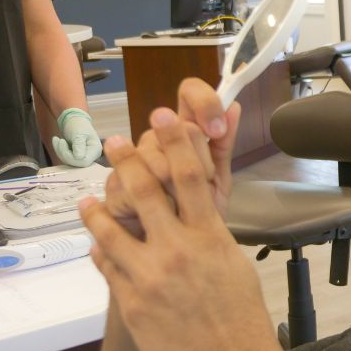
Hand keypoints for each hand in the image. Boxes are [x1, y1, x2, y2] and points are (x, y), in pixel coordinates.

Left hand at [52, 108, 101, 166]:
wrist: (75, 120)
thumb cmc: (78, 125)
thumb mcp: (79, 133)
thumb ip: (79, 145)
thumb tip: (79, 158)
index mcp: (95, 150)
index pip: (83, 161)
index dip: (70, 156)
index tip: (62, 142)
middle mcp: (91, 156)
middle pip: (76, 163)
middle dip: (63, 153)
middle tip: (59, 140)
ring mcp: (84, 157)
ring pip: (69, 162)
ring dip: (60, 151)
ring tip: (56, 139)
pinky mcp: (76, 157)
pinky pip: (66, 159)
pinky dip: (59, 151)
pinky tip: (57, 142)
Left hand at [81, 108, 278, 350]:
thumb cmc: (243, 317)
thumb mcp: (234, 263)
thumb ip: (212, 234)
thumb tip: (200, 208)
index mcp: (209, 236)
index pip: (188, 174)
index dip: (174, 140)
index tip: (162, 116)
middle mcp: (177, 249)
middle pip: (144, 191)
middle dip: (126, 160)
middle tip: (113, 141)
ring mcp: (149, 276)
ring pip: (112, 229)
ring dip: (97, 208)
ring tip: (87, 198)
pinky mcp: (131, 303)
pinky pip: (108, 267)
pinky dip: (101, 250)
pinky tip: (96, 244)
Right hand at [102, 79, 238, 236]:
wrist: (181, 259)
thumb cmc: (198, 215)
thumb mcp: (218, 181)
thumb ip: (224, 144)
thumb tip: (235, 106)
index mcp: (185, 132)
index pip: (189, 92)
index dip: (204, 102)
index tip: (217, 131)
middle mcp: (158, 138)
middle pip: (175, 122)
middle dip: (196, 156)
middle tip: (204, 182)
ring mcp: (134, 159)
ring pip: (153, 150)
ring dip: (174, 179)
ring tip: (182, 201)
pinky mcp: (116, 185)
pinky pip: (133, 179)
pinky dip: (153, 197)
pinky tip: (159, 210)